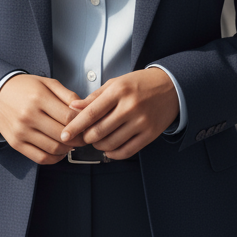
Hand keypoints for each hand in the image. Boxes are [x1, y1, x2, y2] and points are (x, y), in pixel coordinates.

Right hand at [0, 74, 85, 164]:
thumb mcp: (47, 83)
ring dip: (68, 149)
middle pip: (62, 135)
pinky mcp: (16, 144)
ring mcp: (21, 132)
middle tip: (85, 136)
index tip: (88, 124)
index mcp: (38, 98)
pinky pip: (40, 158)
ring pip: (53, 148)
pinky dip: (54, 158)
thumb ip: (68, 95)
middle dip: (79, 138)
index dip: (82, 123)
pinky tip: (60, 151)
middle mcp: (28, 116)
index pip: (68, 117)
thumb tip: (83, 110)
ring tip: (73, 143)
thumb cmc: (25, 88)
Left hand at [59, 68, 179, 159]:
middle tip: (83, 136)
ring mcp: (142, 122)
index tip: (65, 134)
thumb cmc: (140, 84)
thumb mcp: (116, 83)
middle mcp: (131, 106)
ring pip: (111, 143)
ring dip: (98, 145)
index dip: (75, 126)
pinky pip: (126, 151)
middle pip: (99, 131)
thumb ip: (94, 97)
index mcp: (119, 90)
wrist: (171, 87)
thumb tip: (73, 107)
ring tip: (97, 139)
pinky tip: (109, 148)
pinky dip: (113, 153)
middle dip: (86, 137)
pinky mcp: (150, 134)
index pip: (91, 112)